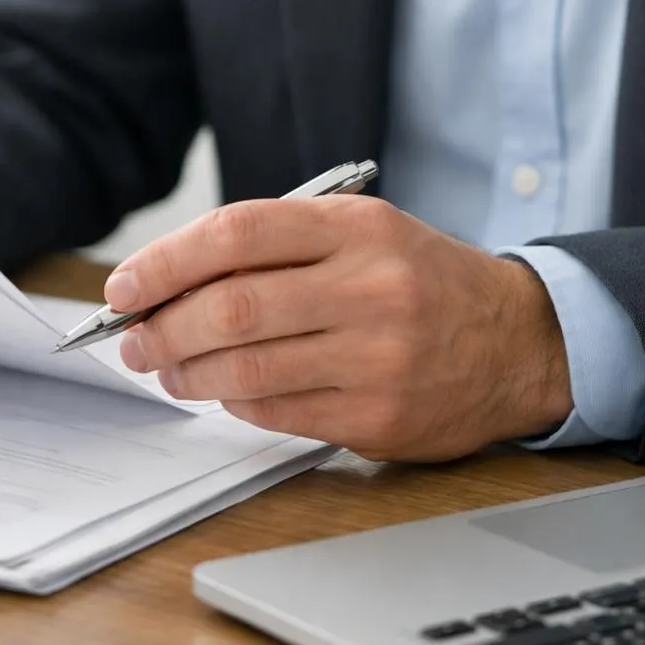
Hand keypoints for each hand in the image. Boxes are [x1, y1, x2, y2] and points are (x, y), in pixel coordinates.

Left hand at [107, 195, 573, 460]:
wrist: (520, 343)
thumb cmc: (420, 283)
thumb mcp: (362, 236)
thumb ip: (275, 250)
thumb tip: (166, 282)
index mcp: (358, 228)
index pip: (237, 233)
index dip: (165, 261)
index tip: (125, 286)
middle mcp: (370, 287)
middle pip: (231, 307)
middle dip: (163, 327)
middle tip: (134, 340)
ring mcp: (377, 356)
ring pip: (246, 367)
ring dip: (188, 372)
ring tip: (168, 370)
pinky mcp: (378, 416)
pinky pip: (277, 411)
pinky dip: (235, 402)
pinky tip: (225, 392)